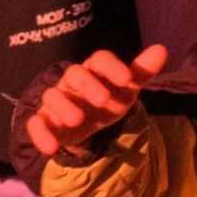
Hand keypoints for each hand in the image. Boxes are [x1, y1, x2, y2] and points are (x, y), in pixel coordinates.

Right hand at [23, 44, 169, 158]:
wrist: (87, 124)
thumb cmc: (106, 99)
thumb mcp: (125, 89)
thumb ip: (140, 72)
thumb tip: (161, 49)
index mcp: (94, 69)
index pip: (100, 59)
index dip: (112, 67)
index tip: (126, 79)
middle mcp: (72, 81)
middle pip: (75, 74)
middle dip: (88, 85)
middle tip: (103, 100)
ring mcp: (56, 100)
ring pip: (53, 96)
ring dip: (63, 106)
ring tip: (77, 120)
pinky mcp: (44, 120)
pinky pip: (36, 123)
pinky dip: (40, 134)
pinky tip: (50, 148)